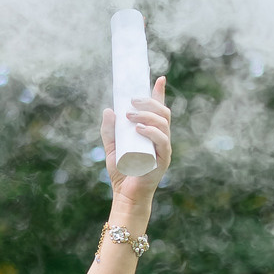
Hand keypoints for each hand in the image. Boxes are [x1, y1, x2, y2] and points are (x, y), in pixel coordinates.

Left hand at [102, 74, 171, 203]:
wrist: (125, 195)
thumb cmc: (121, 171)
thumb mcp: (111, 147)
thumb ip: (109, 130)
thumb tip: (109, 110)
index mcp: (151, 133)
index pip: (158, 110)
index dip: (160, 93)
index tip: (159, 78)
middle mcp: (161, 138)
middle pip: (163, 113)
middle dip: (149, 102)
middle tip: (131, 101)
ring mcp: (164, 148)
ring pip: (163, 124)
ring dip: (146, 115)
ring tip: (129, 114)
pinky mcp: (163, 160)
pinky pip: (162, 141)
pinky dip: (151, 132)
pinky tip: (139, 128)